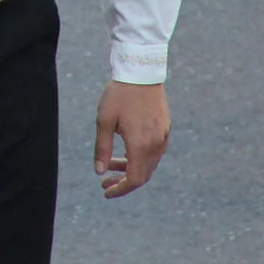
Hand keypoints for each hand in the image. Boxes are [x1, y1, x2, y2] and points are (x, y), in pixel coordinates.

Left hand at [94, 81, 170, 197]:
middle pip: (142, 174)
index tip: (106, 192)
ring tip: (110, 164)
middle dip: (123, 181)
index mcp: (141, 144)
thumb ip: (102, 149)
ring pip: (149, 163)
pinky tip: (125, 151)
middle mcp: (155, 144)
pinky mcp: (165, 128)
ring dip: (130, 168)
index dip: (121, 189)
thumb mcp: (104, 121)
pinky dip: (140, 157)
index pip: (134, 179)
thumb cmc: (119, 94)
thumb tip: (98, 172)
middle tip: (104, 180)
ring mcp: (163, 136)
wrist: (141, 71)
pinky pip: (154, 152)